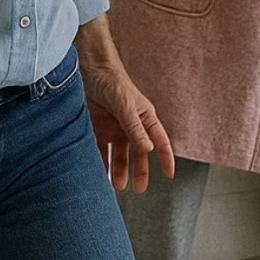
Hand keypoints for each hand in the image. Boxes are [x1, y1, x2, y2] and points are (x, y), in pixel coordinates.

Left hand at [82, 58, 174, 192]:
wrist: (89, 71)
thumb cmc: (114, 83)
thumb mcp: (126, 106)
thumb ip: (135, 128)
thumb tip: (148, 150)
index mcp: (144, 118)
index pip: (159, 141)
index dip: (165, 157)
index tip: (169, 175)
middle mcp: (131, 126)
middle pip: (138, 153)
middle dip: (139, 170)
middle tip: (138, 189)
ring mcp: (114, 128)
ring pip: (118, 155)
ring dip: (118, 170)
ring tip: (117, 187)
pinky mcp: (97, 129)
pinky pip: (99, 150)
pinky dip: (99, 162)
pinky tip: (97, 175)